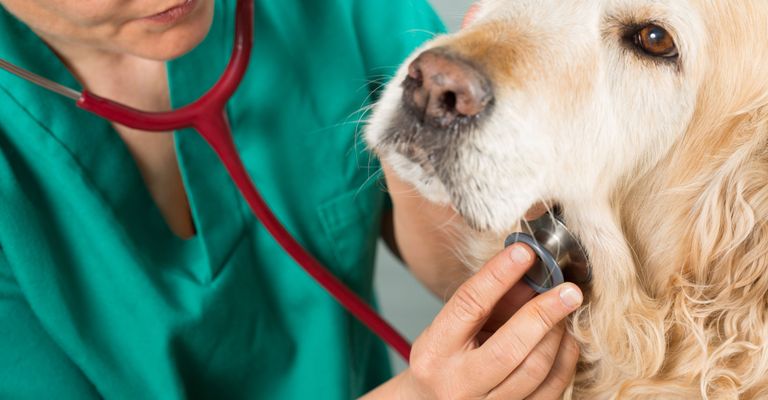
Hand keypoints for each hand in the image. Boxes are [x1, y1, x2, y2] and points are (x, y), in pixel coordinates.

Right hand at [399, 244, 582, 398]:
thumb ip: (491, 301)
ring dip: (557, 335)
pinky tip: (565, 340)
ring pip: (535, 370)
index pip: (469, 305)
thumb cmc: (446, 358)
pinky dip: (565, 360)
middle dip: (544, 313)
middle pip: (509, 347)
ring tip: (564, 313)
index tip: (525, 253)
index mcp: (435, 351)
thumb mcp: (454, 327)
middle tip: (568, 290)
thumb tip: (531, 270)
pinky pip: (551, 391)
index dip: (498, 275)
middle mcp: (456, 383)